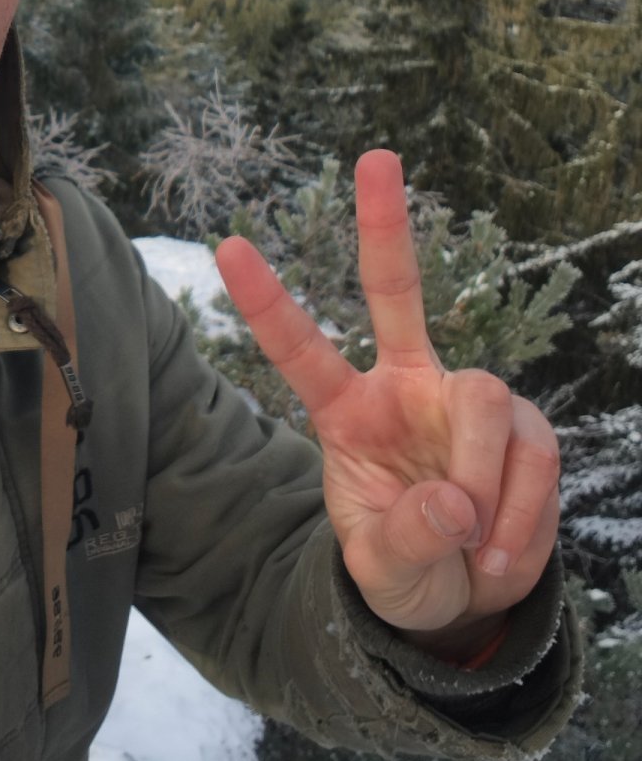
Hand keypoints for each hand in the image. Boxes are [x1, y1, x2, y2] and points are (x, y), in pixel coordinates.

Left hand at [215, 149, 559, 647]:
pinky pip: (534, 454)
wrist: (467, 604)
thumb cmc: (407, 573)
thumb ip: (405, 542)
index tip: (226, 244)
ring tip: (473, 551)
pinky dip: (522, 514)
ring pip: (484, 400)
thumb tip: (451, 500)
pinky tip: (499, 554)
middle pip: (398, 293)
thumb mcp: (383, 575)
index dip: (267, 302)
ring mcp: (466, 403)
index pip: (302, 350)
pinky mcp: (524, 429)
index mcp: (349, 414)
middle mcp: (407, 388)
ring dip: (485, 484)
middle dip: (385, 226)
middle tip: (376, 156)